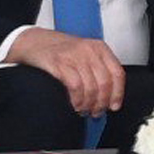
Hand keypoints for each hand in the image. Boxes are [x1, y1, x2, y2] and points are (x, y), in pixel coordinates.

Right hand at [7, 28, 125, 115]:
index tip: (114, 106)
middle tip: (96, 112)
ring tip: (84, 110)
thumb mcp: (85, 53)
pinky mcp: (60, 63)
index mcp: (100, 48)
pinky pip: (75, 86)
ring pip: (91, 87)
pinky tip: (76, 104)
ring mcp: (74, 56)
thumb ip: (99, 69)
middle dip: (101, 102)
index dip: (118, 93)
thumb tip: (109, 96)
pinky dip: (77, 100)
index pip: (117, 73)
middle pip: (105, 83)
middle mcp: (89, 50)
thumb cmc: (61, 50)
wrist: (35, 41)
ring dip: (89, 104)